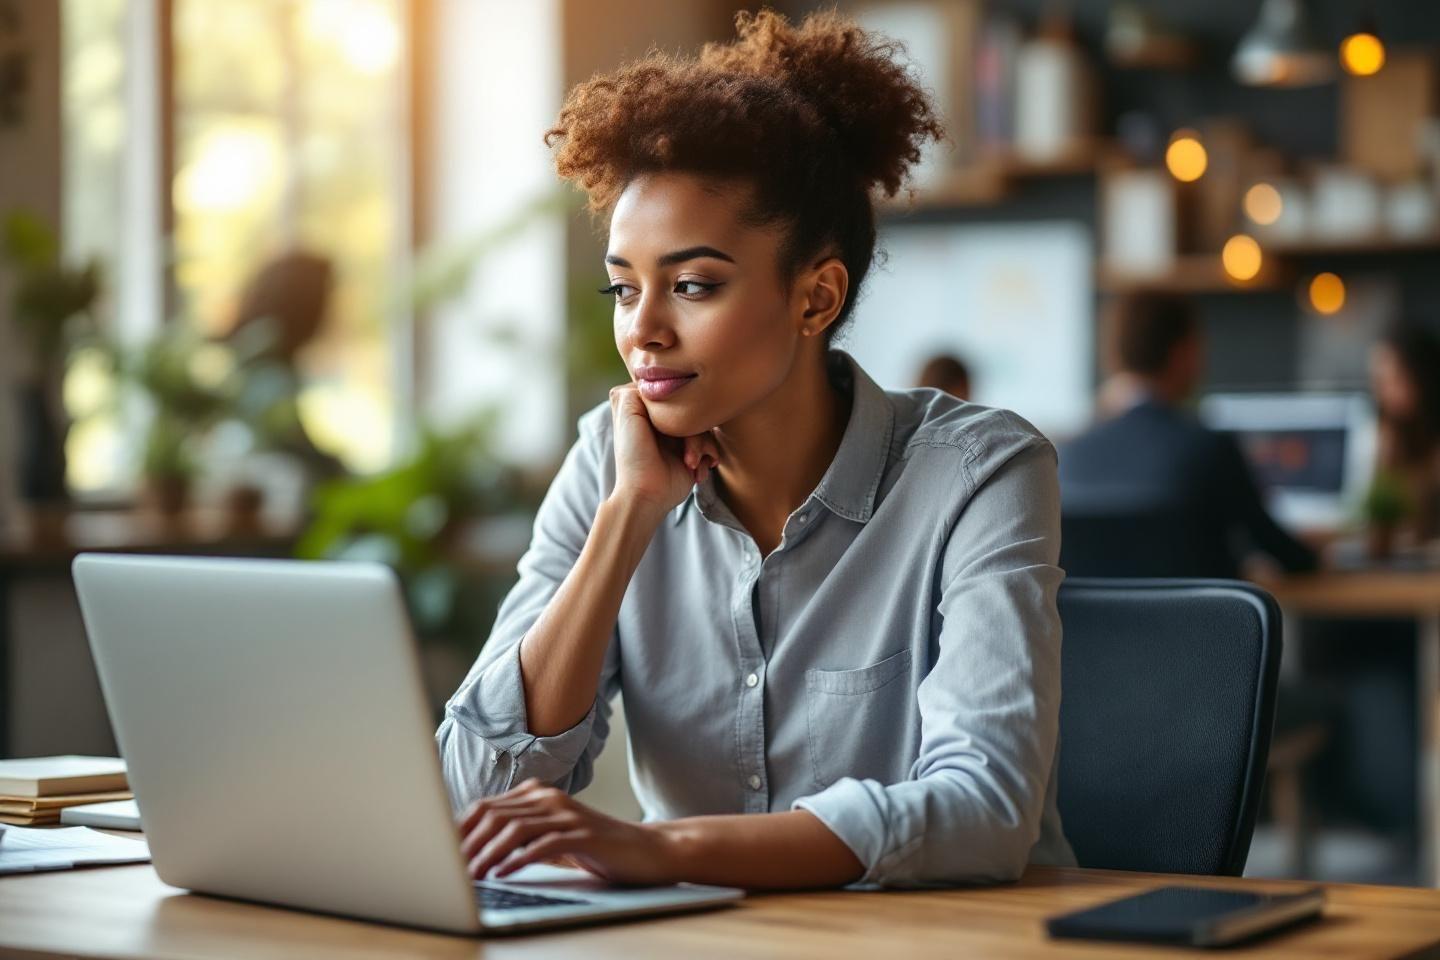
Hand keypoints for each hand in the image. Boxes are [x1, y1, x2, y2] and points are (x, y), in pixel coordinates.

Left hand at [458, 778, 677, 884]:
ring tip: (471, 875)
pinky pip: (543, 844)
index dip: (460, 828)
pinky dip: (518, 859)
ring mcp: (567, 815)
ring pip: (515, 828)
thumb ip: (522, 834)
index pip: (487, 806)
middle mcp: (550, 799)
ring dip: (488, 853)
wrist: (647, 850)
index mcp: (539, 796)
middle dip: (468, 843)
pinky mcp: (583, 835)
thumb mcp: (553, 836)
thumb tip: (475, 851)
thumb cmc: (597, 848)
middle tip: (449, 867)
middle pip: (495, 815)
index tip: (441, 851)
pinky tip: (504, 873)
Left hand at [609, 384, 718, 517]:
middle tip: (683, 450)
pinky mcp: (693, 452)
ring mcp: (678, 436)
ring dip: (699, 446)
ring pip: (703, 426)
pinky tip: (696, 469)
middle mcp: (662, 420)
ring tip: (690, 462)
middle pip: (691, 409)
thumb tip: (659, 377)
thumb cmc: (634, 455)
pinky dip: (706, 456)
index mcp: (644, 408)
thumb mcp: (626, 410)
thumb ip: (639, 384)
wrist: (647, 493)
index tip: (671, 421)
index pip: (672, 391)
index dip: (678, 404)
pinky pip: (712, 443)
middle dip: (692, 431)